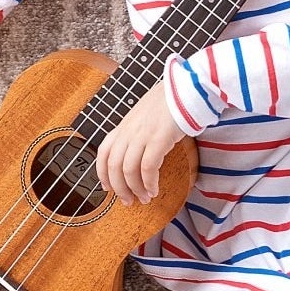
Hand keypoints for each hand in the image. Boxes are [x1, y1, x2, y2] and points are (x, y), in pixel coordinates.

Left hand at [96, 83, 185, 205]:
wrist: (187, 88)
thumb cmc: (170, 102)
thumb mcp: (145, 115)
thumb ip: (137, 131)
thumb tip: (137, 151)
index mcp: (124, 125)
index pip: (103, 151)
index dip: (102, 172)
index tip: (107, 188)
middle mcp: (129, 130)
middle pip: (114, 165)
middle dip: (119, 188)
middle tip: (128, 201)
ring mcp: (143, 134)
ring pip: (128, 169)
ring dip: (135, 189)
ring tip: (144, 199)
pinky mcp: (159, 138)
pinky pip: (148, 167)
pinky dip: (149, 183)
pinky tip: (154, 190)